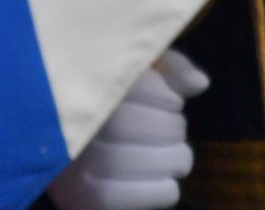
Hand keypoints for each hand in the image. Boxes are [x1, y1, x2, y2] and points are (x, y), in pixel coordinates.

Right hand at [47, 51, 210, 209]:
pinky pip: (149, 194)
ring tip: (170, 154)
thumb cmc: (111, 110)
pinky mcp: (93, 200)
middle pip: (141, 125)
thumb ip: (167, 69)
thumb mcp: (135, 77)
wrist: (65, 159)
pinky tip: (157, 179)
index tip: (170, 100)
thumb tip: (200, 82)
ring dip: (175, 157)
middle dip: (173, 127)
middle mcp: (77, 125)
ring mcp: (82, 167)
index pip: (136, 86)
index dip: (164, 94)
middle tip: (172, 129)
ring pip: (151, 161)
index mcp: (83, 86)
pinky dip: (165, 188)